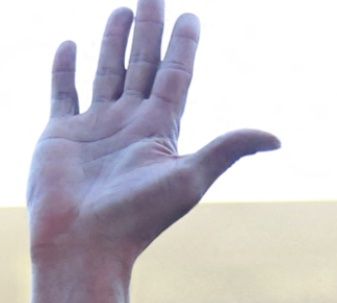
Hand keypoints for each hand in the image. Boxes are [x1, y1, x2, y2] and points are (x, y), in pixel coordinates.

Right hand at [28, 1, 277, 265]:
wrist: (83, 245)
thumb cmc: (137, 217)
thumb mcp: (189, 179)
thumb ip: (228, 150)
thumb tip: (276, 138)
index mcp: (160, 131)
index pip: (176, 76)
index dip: (184, 46)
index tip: (191, 16)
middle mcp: (129, 125)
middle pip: (143, 66)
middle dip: (149, 31)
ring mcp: (95, 129)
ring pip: (107, 73)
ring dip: (114, 42)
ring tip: (121, 11)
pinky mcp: (60, 135)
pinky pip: (63, 93)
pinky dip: (65, 69)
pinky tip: (70, 45)